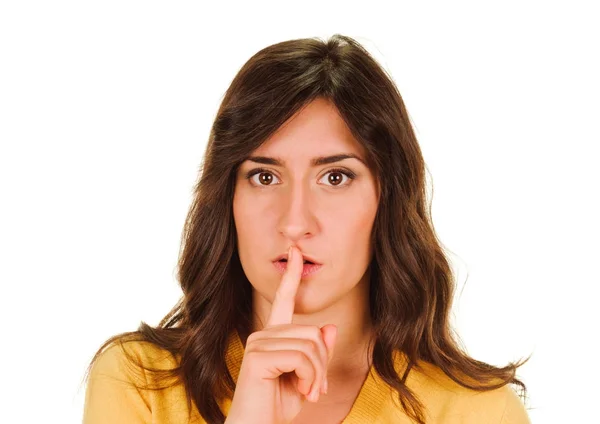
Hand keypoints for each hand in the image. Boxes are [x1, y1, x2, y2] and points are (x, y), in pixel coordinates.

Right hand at [225, 246, 337, 423]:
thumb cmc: (277, 406)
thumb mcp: (307, 378)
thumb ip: (317, 353)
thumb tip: (329, 327)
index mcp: (273, 336)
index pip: (283, 300)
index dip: (292, 276)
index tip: (296, 253)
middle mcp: (263, 334)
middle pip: (314, 332)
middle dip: (323, 364)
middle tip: (316, 389)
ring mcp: (259, 342)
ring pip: (311, 344)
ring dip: (317, 374)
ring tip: (307, 392)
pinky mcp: (259, 355)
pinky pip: (302, 357)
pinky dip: (310, 378)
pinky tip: (301, 391)